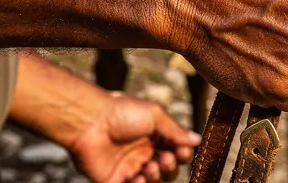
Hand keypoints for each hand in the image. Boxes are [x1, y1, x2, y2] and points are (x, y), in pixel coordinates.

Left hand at [69, 92, 201, 182]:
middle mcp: (143, 153)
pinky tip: (139, 177)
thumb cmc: (122, 112)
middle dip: (171, 166)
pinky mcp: (114, 180)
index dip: (181, 154)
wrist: (91, 122)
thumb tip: (197, 141)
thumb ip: (176, 131)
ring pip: (153, 181)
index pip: (175, 151)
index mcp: (153, 136)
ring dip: (157, 176)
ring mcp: (129, 167)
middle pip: (167, 169)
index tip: (181, 151)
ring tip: (150, 166)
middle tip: (164, 158)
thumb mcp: (155, 115)